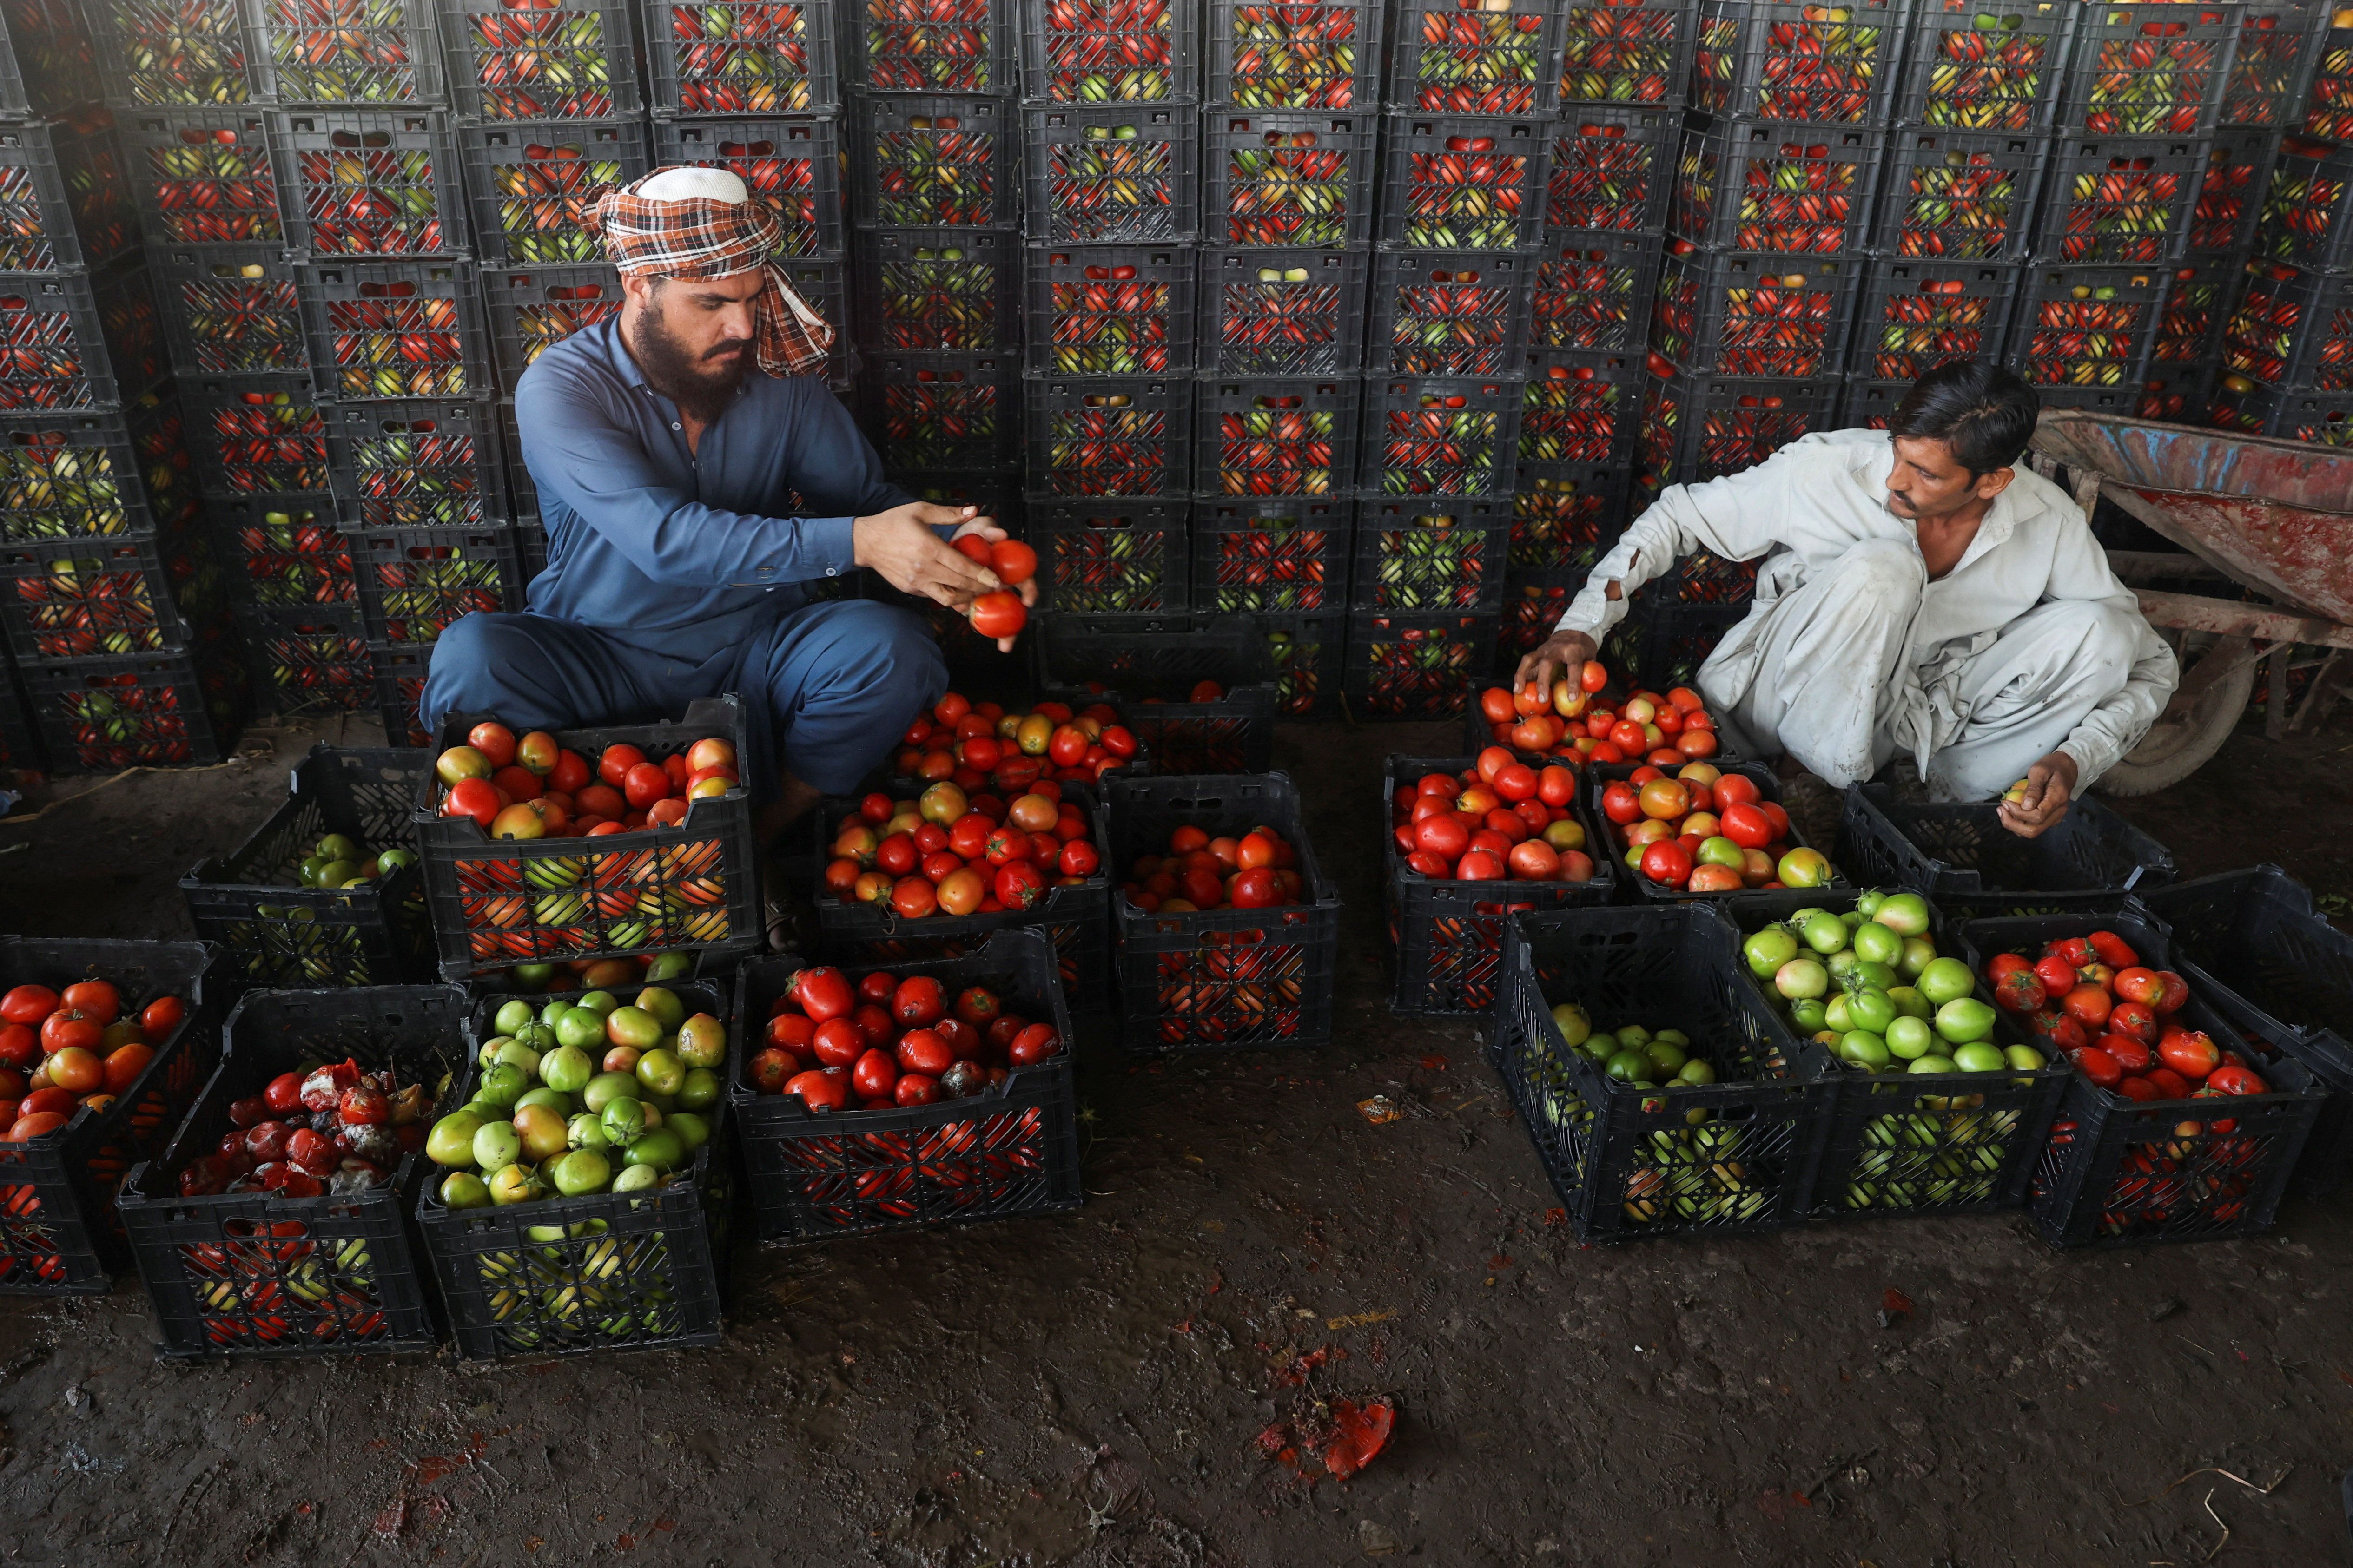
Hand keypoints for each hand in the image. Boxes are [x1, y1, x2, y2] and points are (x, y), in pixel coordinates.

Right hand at [854, 503, 1000, 607]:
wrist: (865, 541)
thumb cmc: (892, 523)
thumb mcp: (920, 510)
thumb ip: (948, 513)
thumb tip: (973, 510)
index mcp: (929, 547)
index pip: (962, 566)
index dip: (982, 575)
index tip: (996, 579)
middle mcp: (924, 568)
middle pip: (959, 583)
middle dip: (980, 587)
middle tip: (994, 587)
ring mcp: (916, 582)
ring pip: (948, 597)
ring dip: (966, 597)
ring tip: (978, 593)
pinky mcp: (910, 589)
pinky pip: (934, 596)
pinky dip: (948, 596)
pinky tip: (959, 592)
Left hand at [944, 514, 1038, 650]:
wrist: (951, 544)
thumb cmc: (972, 535)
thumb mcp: (980, 528)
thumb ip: (990, 530)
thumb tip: (1002, 535)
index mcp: (1009, 567)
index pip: (1025, 580)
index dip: (1030, 590)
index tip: (1027, 600)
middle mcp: (1001, 584)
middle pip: (1013, 607)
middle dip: (1014, 626)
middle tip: (1011, 639)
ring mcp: (988, 594)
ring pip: (998, 616)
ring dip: (1000, 632)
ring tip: (1003, 645)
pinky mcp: (973, 599)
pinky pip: (979, 614)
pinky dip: (978, 623)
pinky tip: (978, 629)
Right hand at [1514, 628, 1598, 694]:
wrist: (1574, 630)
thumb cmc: (1583, 649)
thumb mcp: (1591, 660)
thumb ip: (1588, 677)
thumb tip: (1584, 698)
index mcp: (1574, 650)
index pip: (1573, 666)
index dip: (1573, 683)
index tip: (1572, 698)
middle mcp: (1557, 648)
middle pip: (1546, 663)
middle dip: (1543, 682)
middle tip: (1542, 699)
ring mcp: (1544, 648)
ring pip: (1529, 659)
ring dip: (1522, 676)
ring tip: (1518, 691)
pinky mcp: (1537, 651)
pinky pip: (1526, 661)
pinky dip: (1520, 674)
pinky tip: (1517, 687)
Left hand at [1997, 750, 2077, 837]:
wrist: (2066, 768)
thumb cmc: (2052, 766)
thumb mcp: (2040, 770)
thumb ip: (2033, 788)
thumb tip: (2026, 806)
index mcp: (2057, 799)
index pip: (2037, 816)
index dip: (2018, 813)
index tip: (2006, 802)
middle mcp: (2058, 812)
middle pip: (2033, 830)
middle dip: (2012, 823)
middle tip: (2001, 809)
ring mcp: (2055, 817)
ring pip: (2032, 832)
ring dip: (2014, 825)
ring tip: (2003, 811)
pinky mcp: (2050, 819)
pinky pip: (2033, 827)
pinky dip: (2019, 823)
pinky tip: (2011, 812)